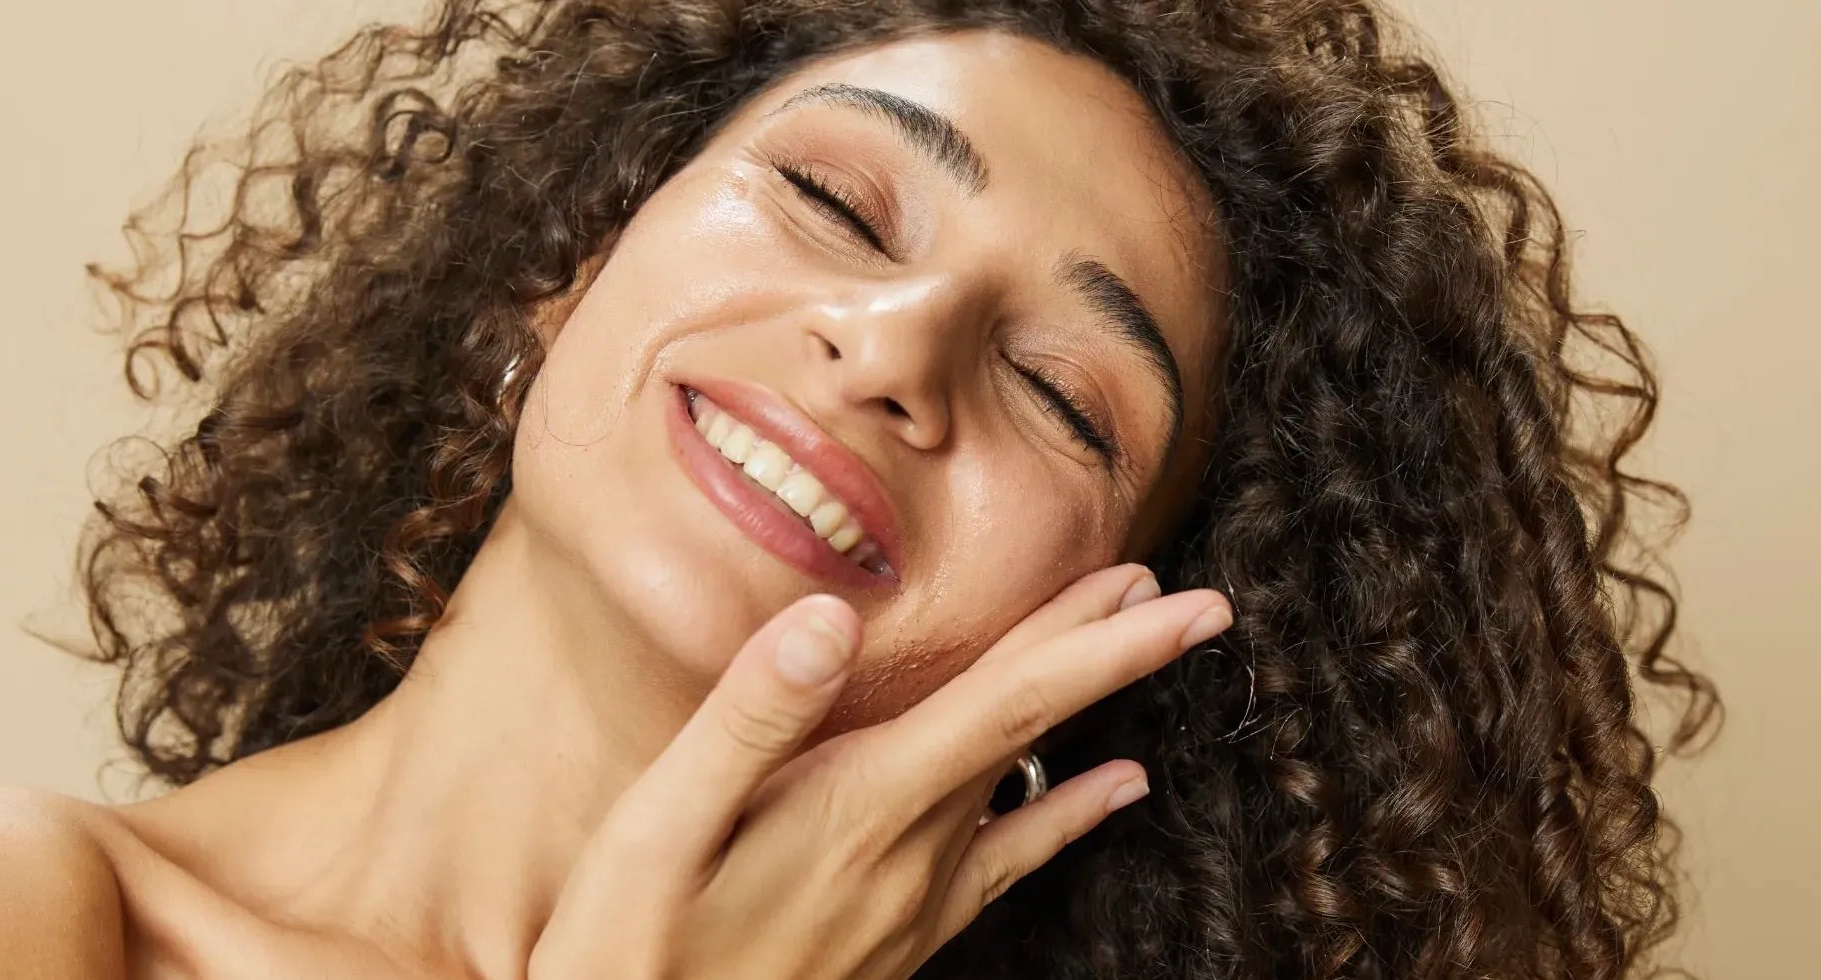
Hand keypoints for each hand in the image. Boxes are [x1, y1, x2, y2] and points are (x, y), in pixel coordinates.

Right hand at [527, 563, 1231, 979]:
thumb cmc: (631, 953)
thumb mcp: (657, 829)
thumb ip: (748, 719)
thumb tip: (830, 619)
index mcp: (861, 807)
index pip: (1014, 703)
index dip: (1105, 644)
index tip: (1189, 604)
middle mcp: (907, 855)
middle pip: (1033, 731)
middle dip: (1110, 654)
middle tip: (1188, 598)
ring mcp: (910, 905)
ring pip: (1024, 784)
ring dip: (1085, 714)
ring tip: (1135, 652)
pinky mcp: (898, 941)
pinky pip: (1005, 862)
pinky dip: (1062, 815)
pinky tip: (1103, 790)